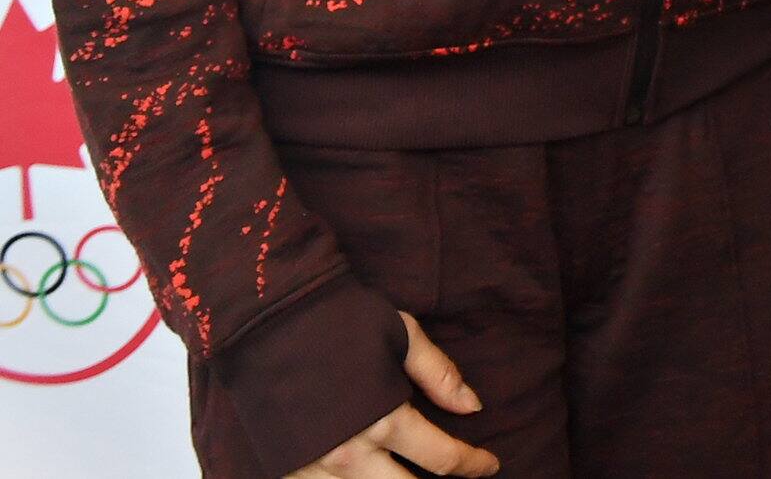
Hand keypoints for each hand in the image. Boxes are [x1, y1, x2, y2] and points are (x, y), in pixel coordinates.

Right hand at [285, 312, 499, 477]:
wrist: (268, 320)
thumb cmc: (340, 320)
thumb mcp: (402, 335)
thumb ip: (440, 375)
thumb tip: (473, 407)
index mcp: (383, 420)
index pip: (442, 459)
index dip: (473, 465)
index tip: (490, 465)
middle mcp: (349, 454)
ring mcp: (313, 469)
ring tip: (413, 478)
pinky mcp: (286, 472)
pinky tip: (368, 478)